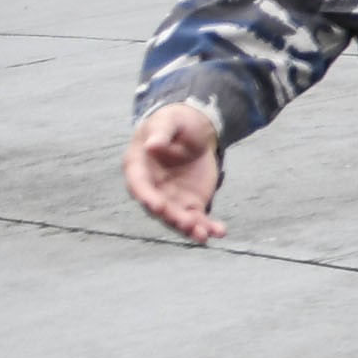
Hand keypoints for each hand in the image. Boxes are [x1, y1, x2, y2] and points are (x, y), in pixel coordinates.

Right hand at [125, 103, 225, 243]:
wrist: (193, 131)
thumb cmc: (174, 123)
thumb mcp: (169, 121)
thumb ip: (161, 133)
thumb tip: (152, 145)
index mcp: (138, 166)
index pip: (139, 185)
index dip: (147, 196)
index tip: (157, 206)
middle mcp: (151, 187)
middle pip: (159, 207)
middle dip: (172, 217)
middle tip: (187, 224)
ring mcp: (170, 197)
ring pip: (177, 217)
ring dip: (189, 228)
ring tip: (204, 236)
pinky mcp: (190, 202)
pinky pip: (197, 218)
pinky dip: (207, 226)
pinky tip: (220, 232)